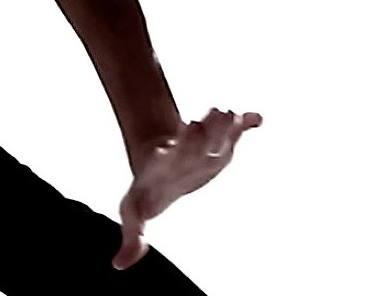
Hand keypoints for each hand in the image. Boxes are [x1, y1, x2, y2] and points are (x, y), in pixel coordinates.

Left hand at [112, 107, 262, 270]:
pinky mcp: (217, 145)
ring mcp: (202, 147)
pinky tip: (257, 118)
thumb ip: (132, 238)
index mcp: (164, 167)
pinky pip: (232, 132)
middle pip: (196, 141)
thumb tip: (118, 266)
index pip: (174, 155)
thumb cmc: (144, 193)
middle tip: (216, 111)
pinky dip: (245, 125)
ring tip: (232, 112)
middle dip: (206, 130)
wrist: (154, 160)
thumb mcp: (133, 213)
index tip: (190, 126)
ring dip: (223, 124)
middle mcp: (184, 154)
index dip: (183, 144)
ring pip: (214, 133)